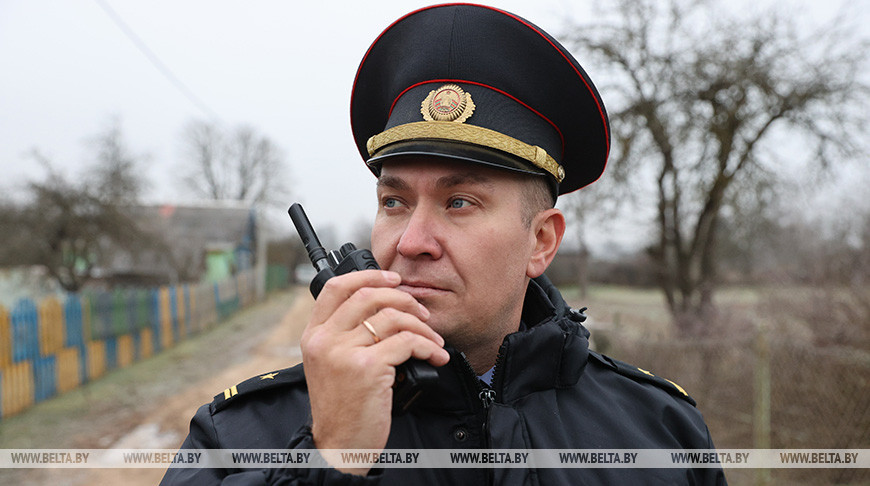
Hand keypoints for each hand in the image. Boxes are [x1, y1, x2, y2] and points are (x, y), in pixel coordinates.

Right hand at [300, 269, 449, 474]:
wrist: (341, 444)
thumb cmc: (342, 406)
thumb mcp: (330, 365)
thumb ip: (344, 336)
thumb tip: (382, 307)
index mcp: (313, 336)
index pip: (336, 287)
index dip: (368, 275)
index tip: (393, 278)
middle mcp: (324, 340)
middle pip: (369, 296)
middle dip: (403, 299)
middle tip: (422, 313)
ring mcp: (343, 353)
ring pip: (392, 318)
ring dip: (422, 327)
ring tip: (433, 340)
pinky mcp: (367, 368)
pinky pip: (406, 342)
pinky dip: (428, 346)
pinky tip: (436, 356)